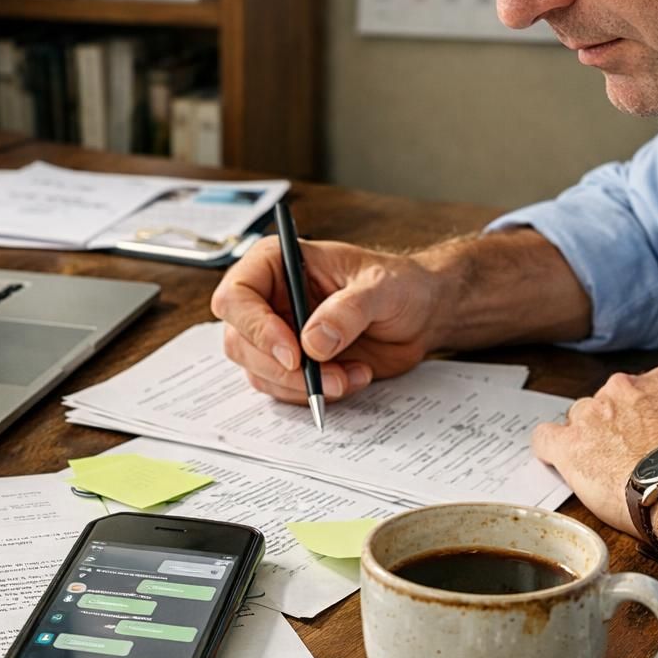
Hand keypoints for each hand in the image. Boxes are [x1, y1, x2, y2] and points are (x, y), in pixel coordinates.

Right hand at [210, 237, 441, 403]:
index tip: (292, 352)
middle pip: (240, 342)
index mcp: (277, 263)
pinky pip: (284, 390)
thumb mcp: (381, 286)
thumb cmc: (399, 284)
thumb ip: (348, 309)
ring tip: (351, 374)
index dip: (255, 327)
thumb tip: (313, 341)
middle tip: (328, 377)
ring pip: (259, 372)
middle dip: (283, 369)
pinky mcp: (293, 364)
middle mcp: (269, 299)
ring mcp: (277, 334)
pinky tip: (352, 377)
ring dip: (304, 385)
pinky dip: (316, 393)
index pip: (236, 295)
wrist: (420, 314)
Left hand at [532, 365, 657, 536]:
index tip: (651, 436)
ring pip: (579, 421)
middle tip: (631, 462)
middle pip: (610, 404)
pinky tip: (559, 462)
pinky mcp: (571, 445)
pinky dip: (551, 450)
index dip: (647, 416)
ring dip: (588, 441)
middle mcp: (625, 388)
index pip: (647, 389)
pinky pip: (546, 439)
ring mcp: (594, 413)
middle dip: (616, 428)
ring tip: (603, 472)